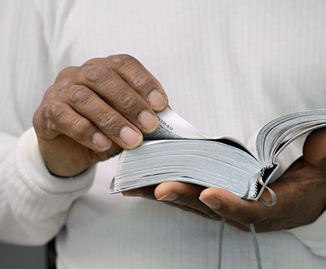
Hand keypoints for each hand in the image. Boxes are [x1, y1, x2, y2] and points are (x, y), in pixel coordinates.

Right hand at [33, 54, 168, 176]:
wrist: (69, 153)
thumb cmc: (104, 132)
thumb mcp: (128, 124)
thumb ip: (143, 117)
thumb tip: (167, 120)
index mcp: (102, 69)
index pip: (123, 64)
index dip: (144, 82)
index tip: (161, 104)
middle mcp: (79, 74)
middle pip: (103, 77)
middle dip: (130, 102)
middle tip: (150, 125)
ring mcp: (59, 91)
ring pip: (84, 97)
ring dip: (112, 120)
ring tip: (132, 140)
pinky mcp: (45, 113)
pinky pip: (64, 117)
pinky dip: (87, 131)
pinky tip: (104, 144)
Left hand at [124, 127, 325, 231]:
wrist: (312, 203)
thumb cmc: (318, 183)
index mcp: (276, 207)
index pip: (251, 210)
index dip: (231, 204)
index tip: (210, 193)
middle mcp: (248, 214)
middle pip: (213, 210)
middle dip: (185, 198)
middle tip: (158, 187)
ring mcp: (232, 210)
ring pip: (196, 206)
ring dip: (167, 196)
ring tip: (137, 185)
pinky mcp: (221, 203)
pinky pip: (192, 200)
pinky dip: (169, 192)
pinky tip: (144, 184)